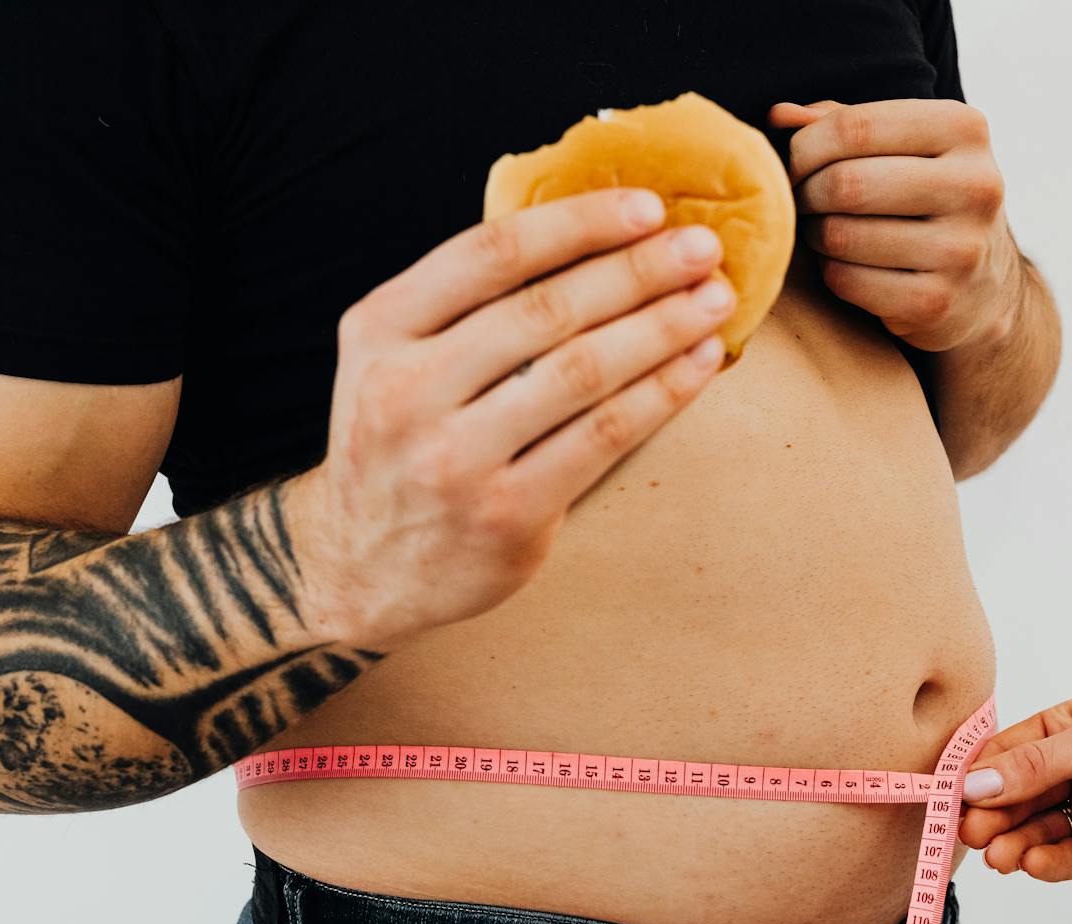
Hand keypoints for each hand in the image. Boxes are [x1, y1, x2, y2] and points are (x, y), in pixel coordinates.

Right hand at [297, 188, 734, 648]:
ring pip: (583, 371)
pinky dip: (661, 394)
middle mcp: (409, 389)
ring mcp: (456, 458)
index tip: (646, 207)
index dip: (577, 223)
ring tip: (712, 300)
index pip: (490, 253)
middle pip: (546, 309)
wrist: (359, 567)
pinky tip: (698, 364)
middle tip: (700, 247)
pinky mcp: (506, 513)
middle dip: (637, 270)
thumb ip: (464, 307)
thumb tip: (592, 237)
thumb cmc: (399, 445)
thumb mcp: (393, 359)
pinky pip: (603, 437)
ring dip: (661, 327)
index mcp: (379, 329)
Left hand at [767, 98, 1021, 352]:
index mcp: (965, 129)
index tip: (795, 165)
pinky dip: (831, 273)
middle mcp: (975, 186)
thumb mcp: (900, 146)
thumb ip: (841, 122)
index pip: (854, 126)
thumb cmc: (923, 200)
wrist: (983, 286)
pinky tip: (846, 265)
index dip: (804, 148)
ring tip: (825, 231)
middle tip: (803, 203)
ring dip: (815, 235)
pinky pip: (846, 281)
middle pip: (844, 183)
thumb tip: (780, 116)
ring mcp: (960, 249)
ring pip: (840, 235)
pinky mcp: (936, 302)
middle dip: (806, 194)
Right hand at [959, 694, 1071, 880]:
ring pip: (1038, 833)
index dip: (974, 778)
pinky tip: (1033, 863)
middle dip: (990, 816)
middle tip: (970, 834)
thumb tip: (975, 782)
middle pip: (1015, 799)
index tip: (948, 800)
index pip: (1005, 756)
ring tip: (999, 855)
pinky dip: (1050, 864)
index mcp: (1066, 731)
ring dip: (1014, 844)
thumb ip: (1040, 764)